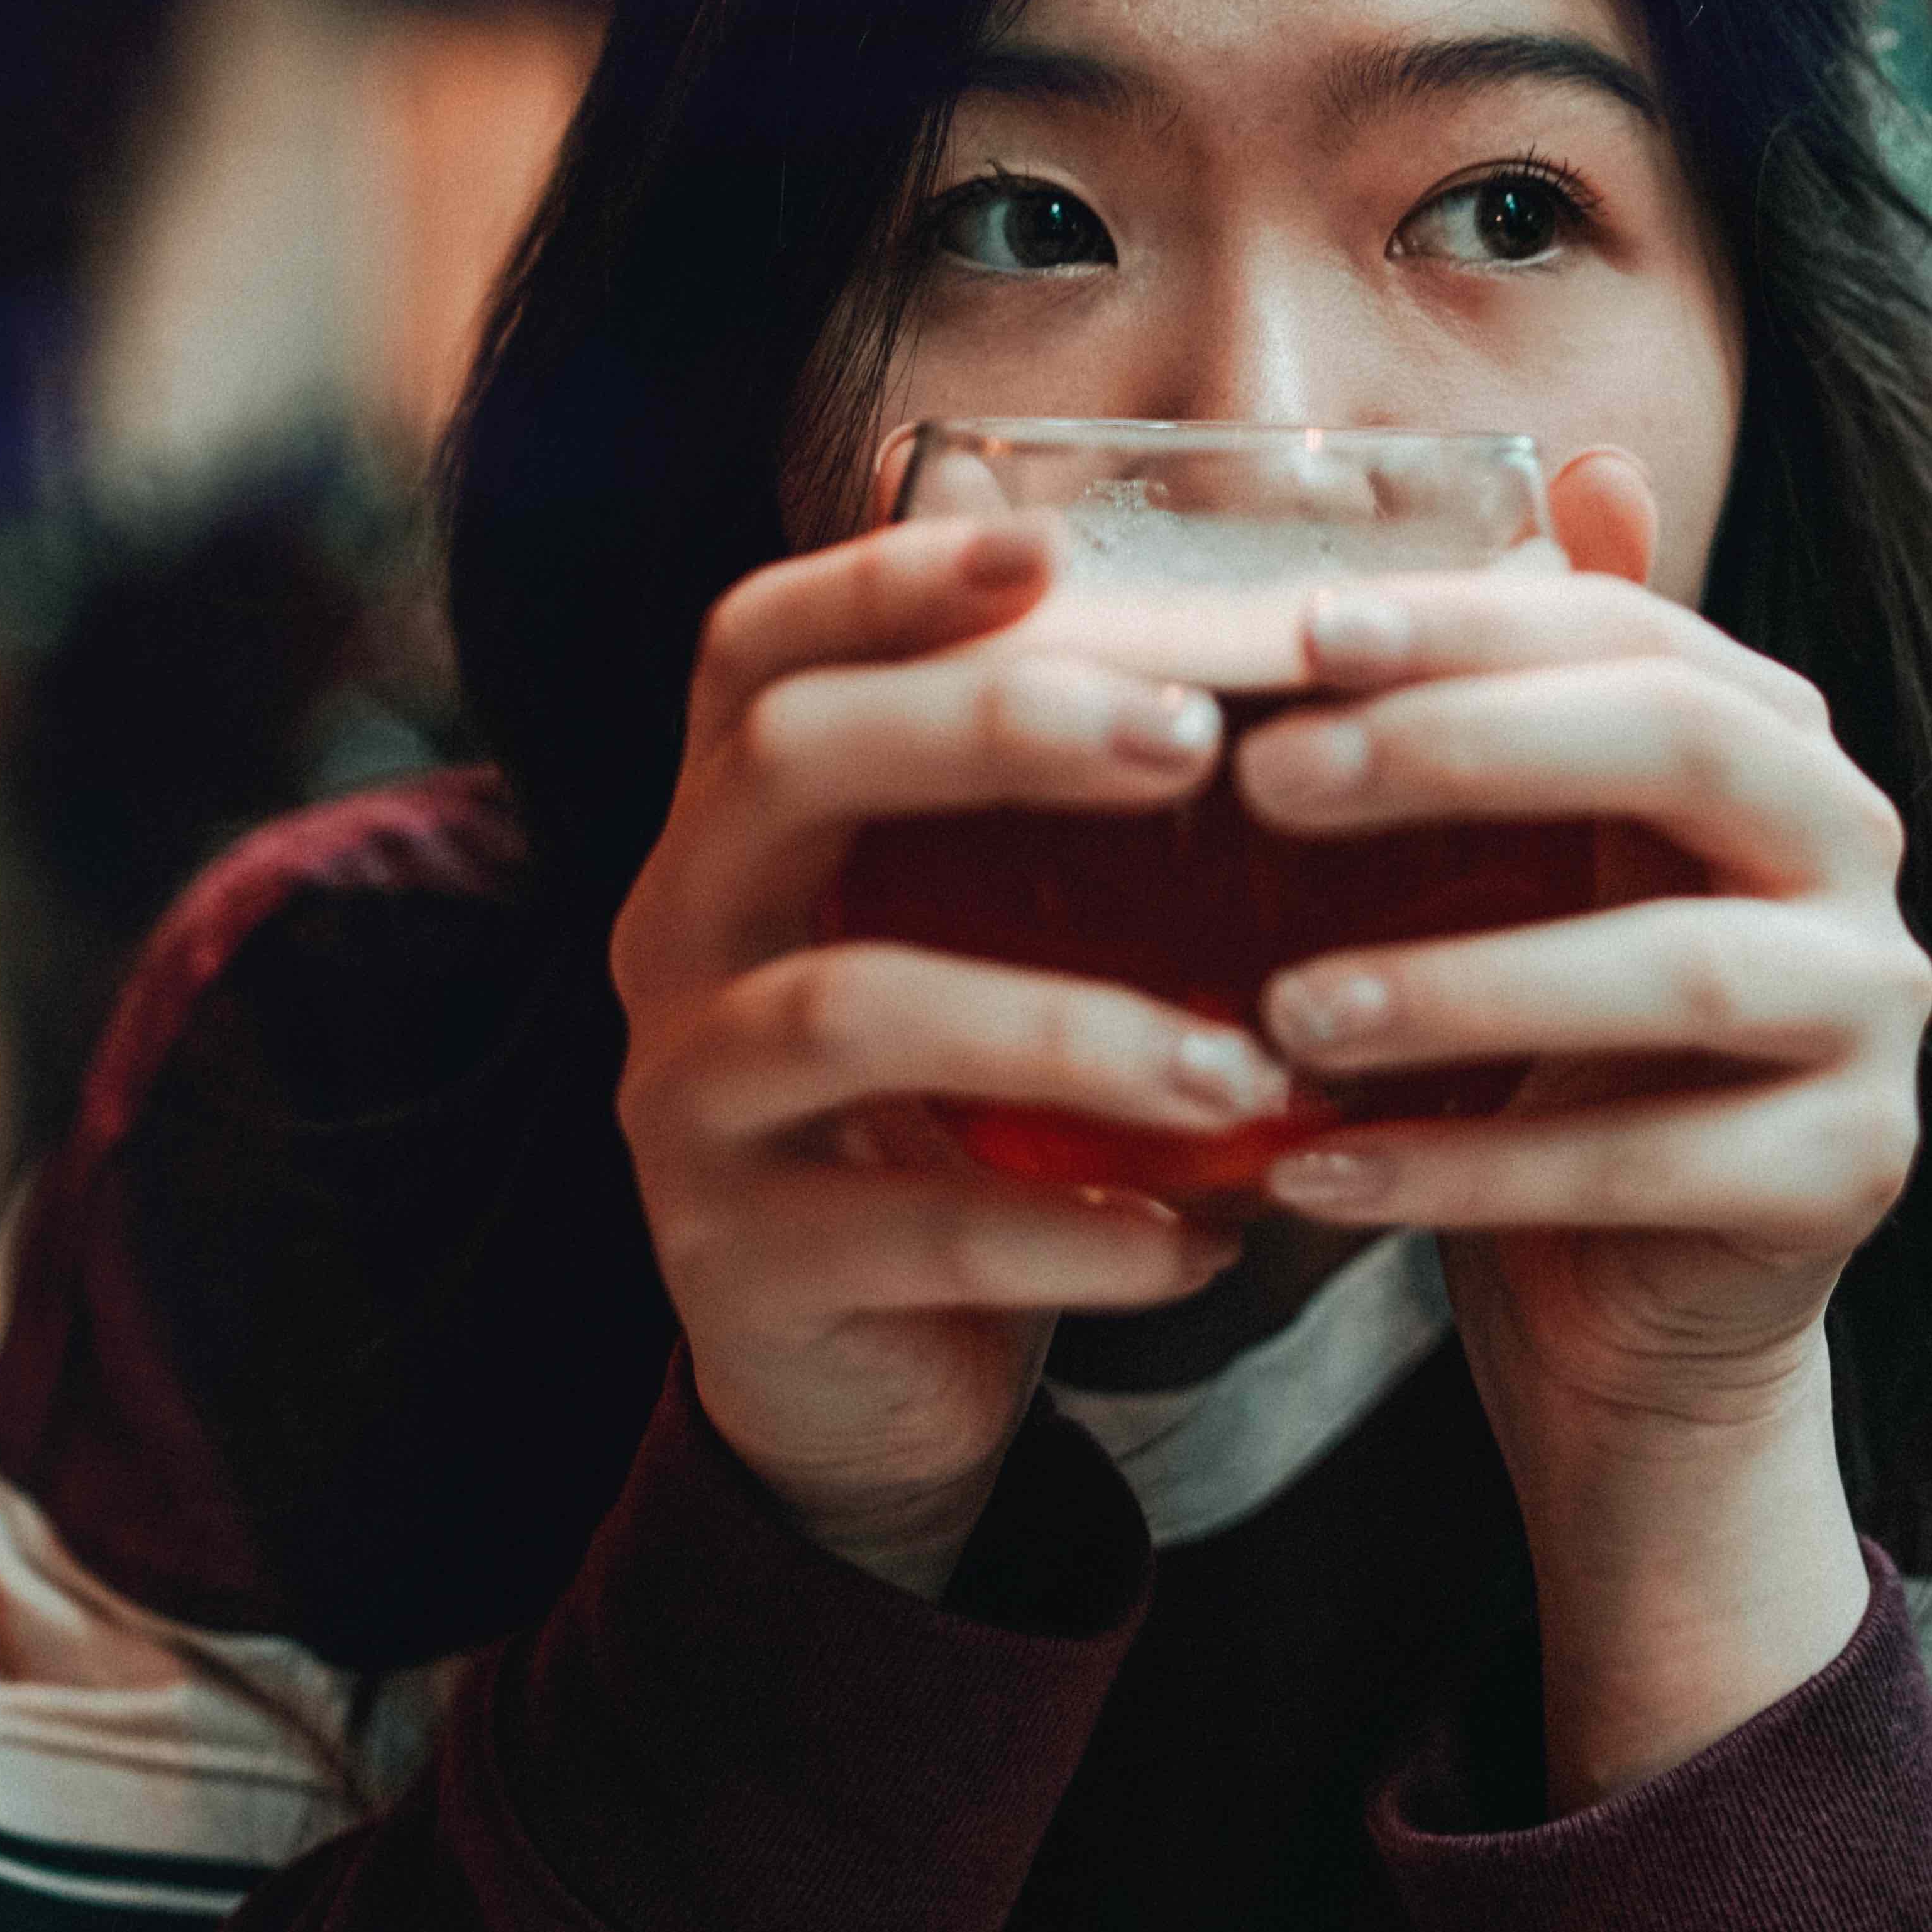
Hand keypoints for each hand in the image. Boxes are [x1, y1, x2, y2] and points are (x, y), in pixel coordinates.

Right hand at [608, 513, 1285, 1593]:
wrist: (862, 1384)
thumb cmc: (964, 1115)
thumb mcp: (992, 946)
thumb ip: (1070, 816)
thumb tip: (1252, 650)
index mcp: (737, 828)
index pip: (758, 648)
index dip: (881, 578)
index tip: (1046, 547)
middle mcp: (679, 933)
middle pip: (787, 763)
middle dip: (991, 729)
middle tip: (1191, 741)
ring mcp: (685, 1098)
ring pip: (848, 1007)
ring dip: (1071, 1025)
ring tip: (1249, 1069)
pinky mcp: (737, 1263)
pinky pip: (911, 1232)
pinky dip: (1072, 1236)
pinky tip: (1202, 1240)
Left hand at [1228, 467, 1929, 1797]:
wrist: (1637, 1311)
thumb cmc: (1547, 1052)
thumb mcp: (1531, 862)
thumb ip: (1536, 686)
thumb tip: (1583, 461)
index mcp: (1772, 741)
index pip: (1633, 632)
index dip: (1471, 622)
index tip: (1296, 635)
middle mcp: (1853, 848)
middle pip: (1681, 749)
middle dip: (1464, 749)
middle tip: (1268, 784)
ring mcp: (1872, 1014)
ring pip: (1679, 973)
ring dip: (1461, 985)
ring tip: (1284, 1014)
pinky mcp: (1851, 1171)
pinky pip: (1648, 1162)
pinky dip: (1467, 1171)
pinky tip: (1312, 1172)